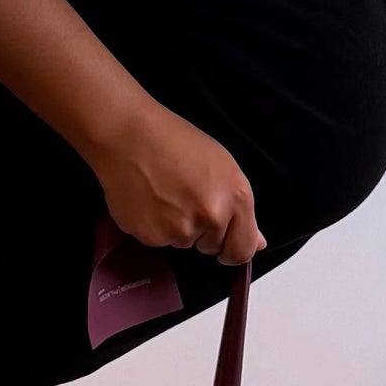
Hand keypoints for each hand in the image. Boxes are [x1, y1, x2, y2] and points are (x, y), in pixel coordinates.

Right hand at [93, 102, 264, 265]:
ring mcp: (179, 230)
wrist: (128, 134)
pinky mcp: (150, 236)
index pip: (242, 251)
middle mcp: (210, 218)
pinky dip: (153, 225)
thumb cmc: (175, 141)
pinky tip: (147, 198)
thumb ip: (240, 208)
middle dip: (202, 231)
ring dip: (176, 226)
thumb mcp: (222, 165)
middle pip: (212, 248)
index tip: (224, 240)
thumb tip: (257, 243)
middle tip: (185, 197)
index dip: (232, 247)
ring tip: (164, 192)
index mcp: (236, 198)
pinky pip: (158, 240)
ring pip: (183, 243)